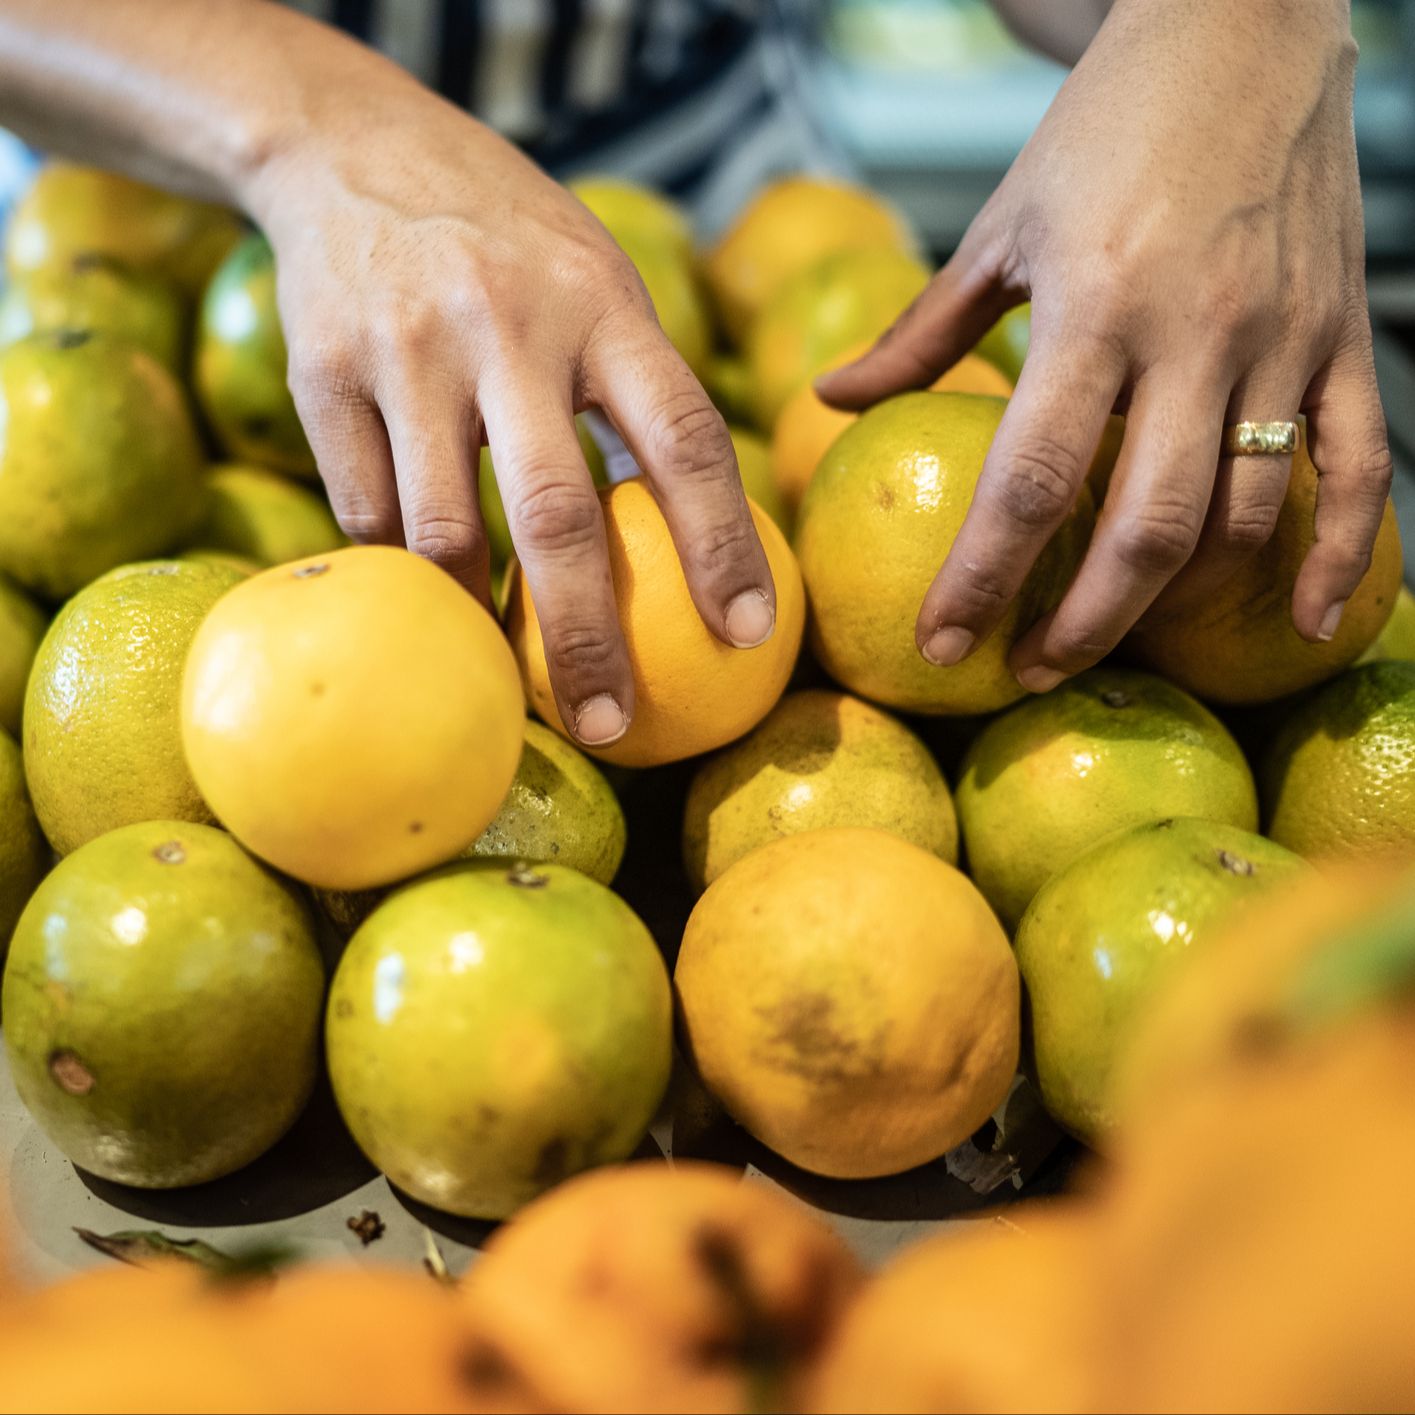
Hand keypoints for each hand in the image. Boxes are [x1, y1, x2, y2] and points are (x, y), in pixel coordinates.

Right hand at [246, 86, 774, 746]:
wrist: (352, 150)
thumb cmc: (512, 247)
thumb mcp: (599, 283)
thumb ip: (646, 392)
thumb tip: (703, 543)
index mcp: (602, 304)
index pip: (682, 437)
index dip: (723, 544)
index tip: (750, 633)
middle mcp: (506, 324)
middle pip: (556, 514)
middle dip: (589, 638)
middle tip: (615, 727)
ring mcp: (406, 349)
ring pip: (442, 532)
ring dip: (481, 623)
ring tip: (510, 680)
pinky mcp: (322, 374)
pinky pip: (366, 515)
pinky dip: (405, 574)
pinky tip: (430, 596)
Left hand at [818, 0, 1390, 691]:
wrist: (1244, 25)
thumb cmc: (1104, 130)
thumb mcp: (999, 226)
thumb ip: (920, 330)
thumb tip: (829, 402)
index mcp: (1096, 306)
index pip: (1032, 478)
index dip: (984, 577)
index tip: (943, 644)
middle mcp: (1197, 332)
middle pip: (1147, 526)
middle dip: (1085, 620)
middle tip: (1030, 671)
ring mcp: (1283, 340)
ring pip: (1247, 513)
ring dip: (1180, 603)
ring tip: (1114, 643)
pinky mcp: (1346, 336)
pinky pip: (1362, 466)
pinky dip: (1341, 554)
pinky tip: (1302, 624)